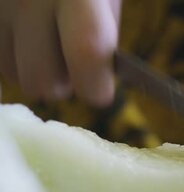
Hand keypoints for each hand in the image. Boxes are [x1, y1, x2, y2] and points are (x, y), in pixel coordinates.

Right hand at [0, 0, 120, 105]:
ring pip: (12, 74)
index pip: (86, 51)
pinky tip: (22, 38)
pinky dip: (10, 55)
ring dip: (32, 69)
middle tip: (69, 62)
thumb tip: (95, 79)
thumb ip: (102, 36)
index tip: (99, 90)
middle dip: (60, 82)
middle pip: (41, 79)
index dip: (94, 84)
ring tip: (44, 40)